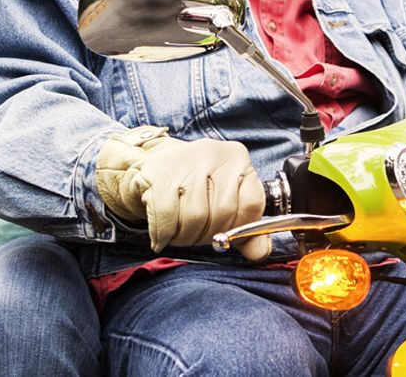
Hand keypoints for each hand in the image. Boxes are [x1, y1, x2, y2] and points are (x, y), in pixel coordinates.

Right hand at [96, 128, 269, 258]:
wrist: (146, 170)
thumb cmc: (190, 190)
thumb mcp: (223, 202)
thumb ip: (245, 227)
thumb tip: (260, 253)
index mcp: (236, 159)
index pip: (252, 204)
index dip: (239, 228)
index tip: (223, 235)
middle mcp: (213, 153)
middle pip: (223, 213)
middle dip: (208, 235)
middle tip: (194, 236)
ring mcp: (185, 159)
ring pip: (195, 216)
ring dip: (184, 237)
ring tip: (177, 233)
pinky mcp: (157, 172)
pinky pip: (167, 217)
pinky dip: (164, 234)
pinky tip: (161, 235)